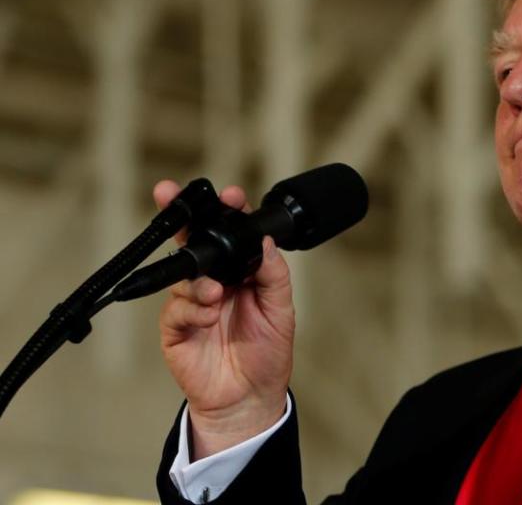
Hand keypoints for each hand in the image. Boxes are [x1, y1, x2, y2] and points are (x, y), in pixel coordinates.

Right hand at [154, 181, 294, 459]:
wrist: (250, 398)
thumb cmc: (267, 353)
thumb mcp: (281, 310)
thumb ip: (274, 274)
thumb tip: (266, 241)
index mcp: (239, 273)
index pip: (230, 236)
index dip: (227, 213)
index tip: (231, 196)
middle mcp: (213, 282)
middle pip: (192, 242)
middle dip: (181, 216)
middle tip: (168, 193)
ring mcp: (192, 303)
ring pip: (184, 275)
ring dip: (199, 281)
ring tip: (215, 295)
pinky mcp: (175, 328)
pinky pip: (176, 309)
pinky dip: (192, 309)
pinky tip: (208, 318)